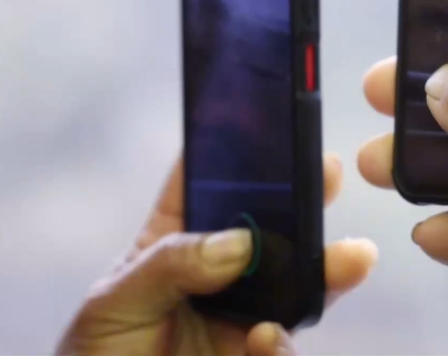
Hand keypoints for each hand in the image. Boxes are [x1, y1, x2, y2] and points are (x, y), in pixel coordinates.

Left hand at [57, 153, 377, 355]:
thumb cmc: (96, 354)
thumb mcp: (115, 301)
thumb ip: (171, 266)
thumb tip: (238, 244)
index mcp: (176, 240)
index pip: (206, 183)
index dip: (233, 147)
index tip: (262, 115)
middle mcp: (217, 272)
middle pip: (269, 225)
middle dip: (303, 196)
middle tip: (327, 172)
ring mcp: (242, 315)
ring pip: (297, 283)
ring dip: (327, 267)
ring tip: (351, 257)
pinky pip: (285, 347)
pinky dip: (283, 344)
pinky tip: (265, 338)